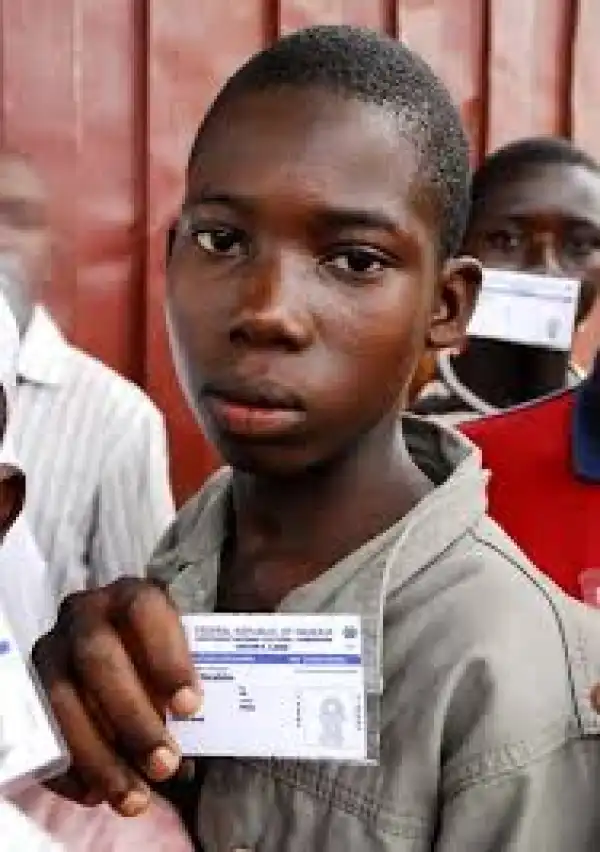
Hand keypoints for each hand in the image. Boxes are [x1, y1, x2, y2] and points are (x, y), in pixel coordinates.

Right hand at [32, 578, 200, 816]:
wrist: (117, 656)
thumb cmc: (158, 659)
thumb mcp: (176, 656)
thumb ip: (183, 686)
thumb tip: (196, 740)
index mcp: (130, 596)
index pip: (145, 610)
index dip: (167, 658)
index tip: (191, 706)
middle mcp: (85, 614)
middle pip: (99, 659)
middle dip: (132, 718)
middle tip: (165, 765)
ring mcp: (52, 649)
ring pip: (63, 699)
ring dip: (100, 755)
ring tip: (135, 796)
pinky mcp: (30, 687)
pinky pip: (40, 730)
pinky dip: (68, 768)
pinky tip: (95, 794)